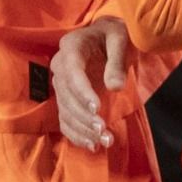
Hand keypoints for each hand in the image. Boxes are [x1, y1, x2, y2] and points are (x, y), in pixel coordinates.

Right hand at [50, 15, 127, 149]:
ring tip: (104, 141)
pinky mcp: (66, 98)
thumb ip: (117, 62)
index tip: (97, 108)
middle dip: (84, 115)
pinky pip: (65, 119)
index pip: (72, 72)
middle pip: (66, 95)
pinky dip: (76, 134)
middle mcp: (60, 65)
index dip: (82, 92)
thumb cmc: (114, 36)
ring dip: (83, 129)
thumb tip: (115, 87)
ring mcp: (61, 83)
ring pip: (65, 111)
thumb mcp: (121, 40)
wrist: (106, 36)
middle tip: (103, 129)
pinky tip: (92, 145)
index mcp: (71, 46)